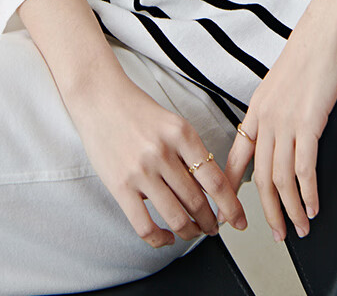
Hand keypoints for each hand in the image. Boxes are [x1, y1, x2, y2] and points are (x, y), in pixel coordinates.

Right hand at [65, 61, 247, 247]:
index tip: (238, 220)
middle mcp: (163, 153)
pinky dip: (160, 239)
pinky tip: (166, 237)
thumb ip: (188, 153)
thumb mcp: (171, 123)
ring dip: (190, 232)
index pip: (215, 179)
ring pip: (176, 216)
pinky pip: (144, 225)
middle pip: (197, 201)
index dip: (231, 206)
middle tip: (214, 228)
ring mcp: (141, 171)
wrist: (99, 97)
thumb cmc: (136, 110)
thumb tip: (208, 189)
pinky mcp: (120, 186)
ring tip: (193, 232)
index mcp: (181, 133)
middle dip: (210, 222)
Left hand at [223, 0, 336, 241]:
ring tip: (300, 229)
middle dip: (268, 212)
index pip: (236, 158)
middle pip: (260, 178)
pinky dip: (308, 193)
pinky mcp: (309, 121)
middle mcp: (265, 118)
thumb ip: (275, 112)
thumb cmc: (309, 53)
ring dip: (291, 210)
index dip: (232, 191)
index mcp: (256, 110)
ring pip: (281, 179)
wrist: (326, 28)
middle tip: (277, 235)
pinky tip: (313, 207)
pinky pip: (305, 168)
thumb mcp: (282, 85)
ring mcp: (285, 121)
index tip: (231, 214)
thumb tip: (276, 137)